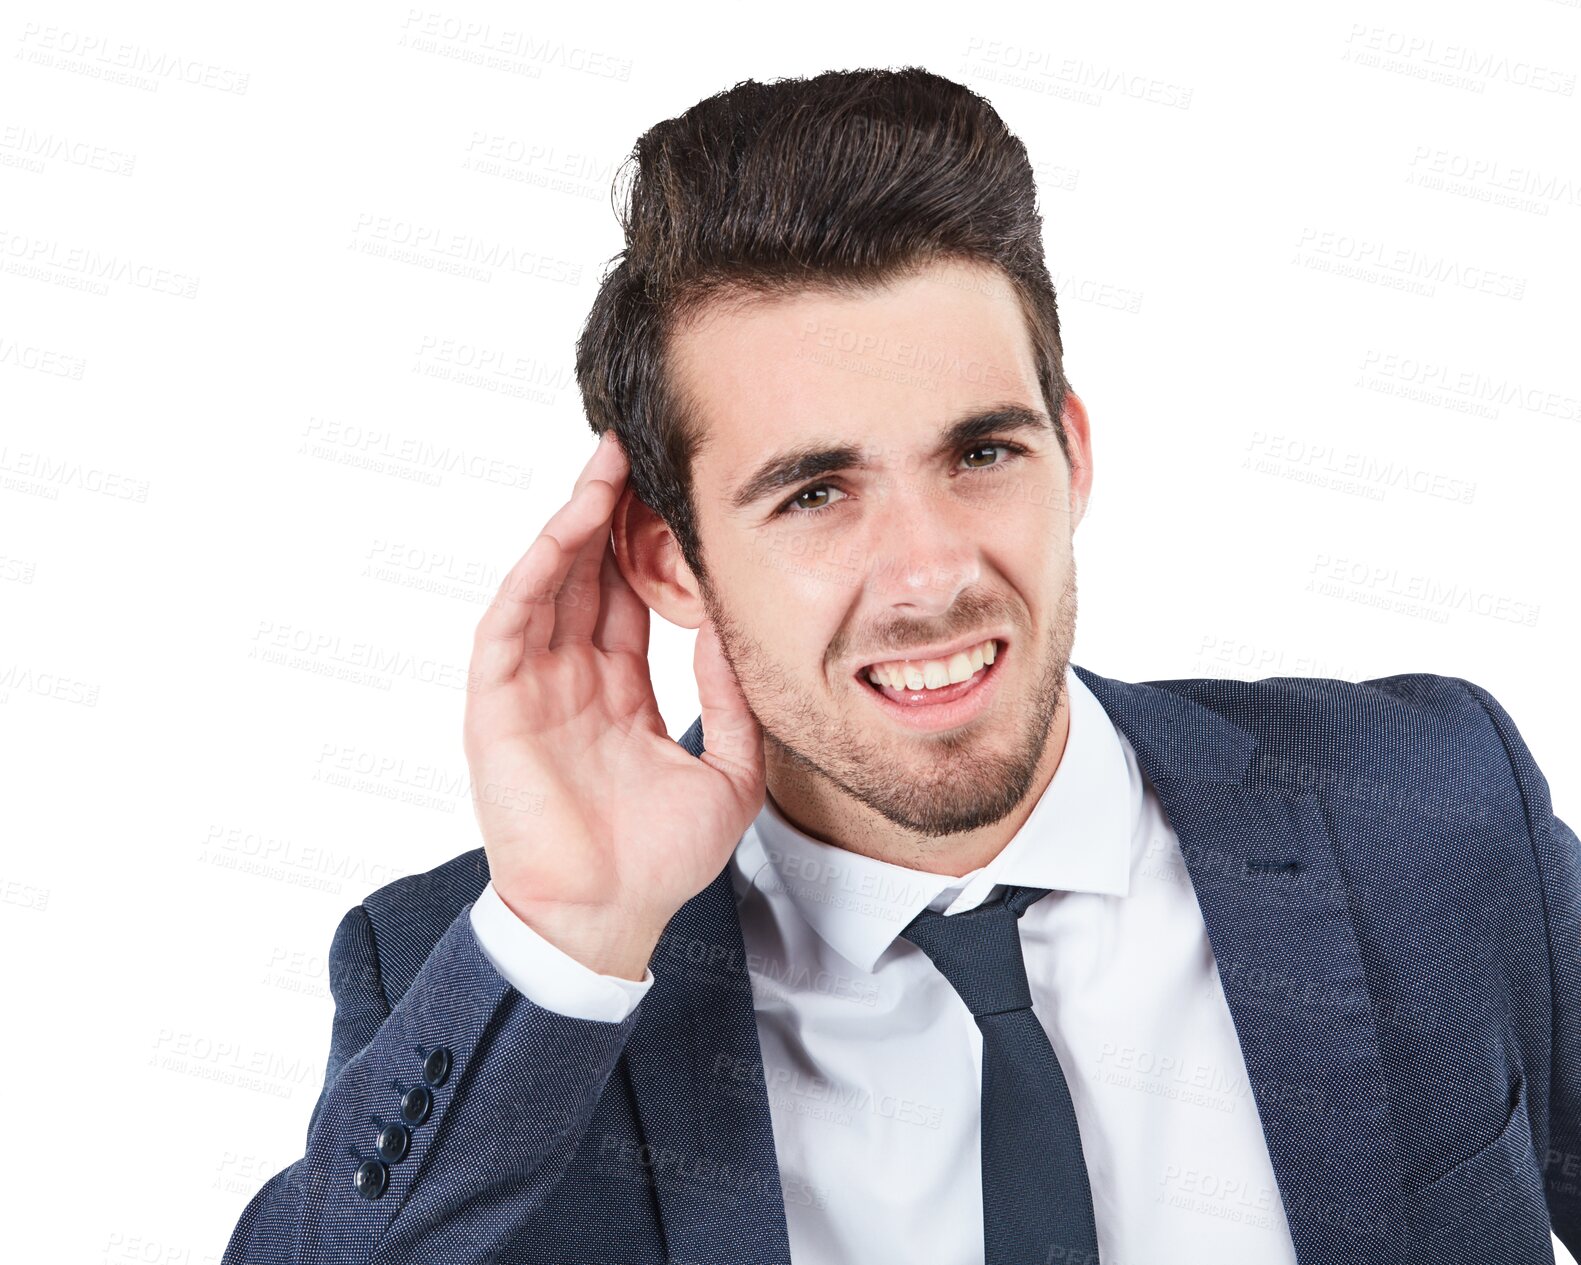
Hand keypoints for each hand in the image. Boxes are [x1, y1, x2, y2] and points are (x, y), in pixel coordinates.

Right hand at [463, 433, 764, 979]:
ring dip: (572, 526)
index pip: (628, 601)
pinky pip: (511, 624)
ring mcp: (531, 690)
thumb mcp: (728, 771)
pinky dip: (536, 574)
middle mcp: (571, 682)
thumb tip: (736, 631)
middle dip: (607, 515)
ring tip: (603, 469)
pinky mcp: (498, 706)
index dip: (646, 548)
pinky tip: (567, 531)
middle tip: (634, 452)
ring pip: (547, 586)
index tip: (672, 496)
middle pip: (586, 578)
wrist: (607, 917)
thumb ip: (732, 700)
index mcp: (618, 694)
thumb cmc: (660, 860)